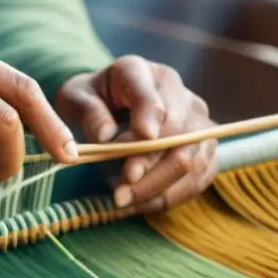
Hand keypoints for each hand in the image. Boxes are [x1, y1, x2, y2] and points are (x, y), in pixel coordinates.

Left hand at [55, 55, 217, 212]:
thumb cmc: (89, 100)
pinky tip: (139, 203)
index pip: (151, 98)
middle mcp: (177, 92)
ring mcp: (196, 120)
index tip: (136, 144)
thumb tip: (105, 137)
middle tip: (121, 188)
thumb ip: (89, 112)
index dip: (146, 122)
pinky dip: (168, 195)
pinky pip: (197, 177)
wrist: (106, 104)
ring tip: (124, 200)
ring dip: (158, 186)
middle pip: (178, 134)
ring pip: (192, 159)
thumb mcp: (75, 99)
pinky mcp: (203, 146)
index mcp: (141, 73)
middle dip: (149, 165)